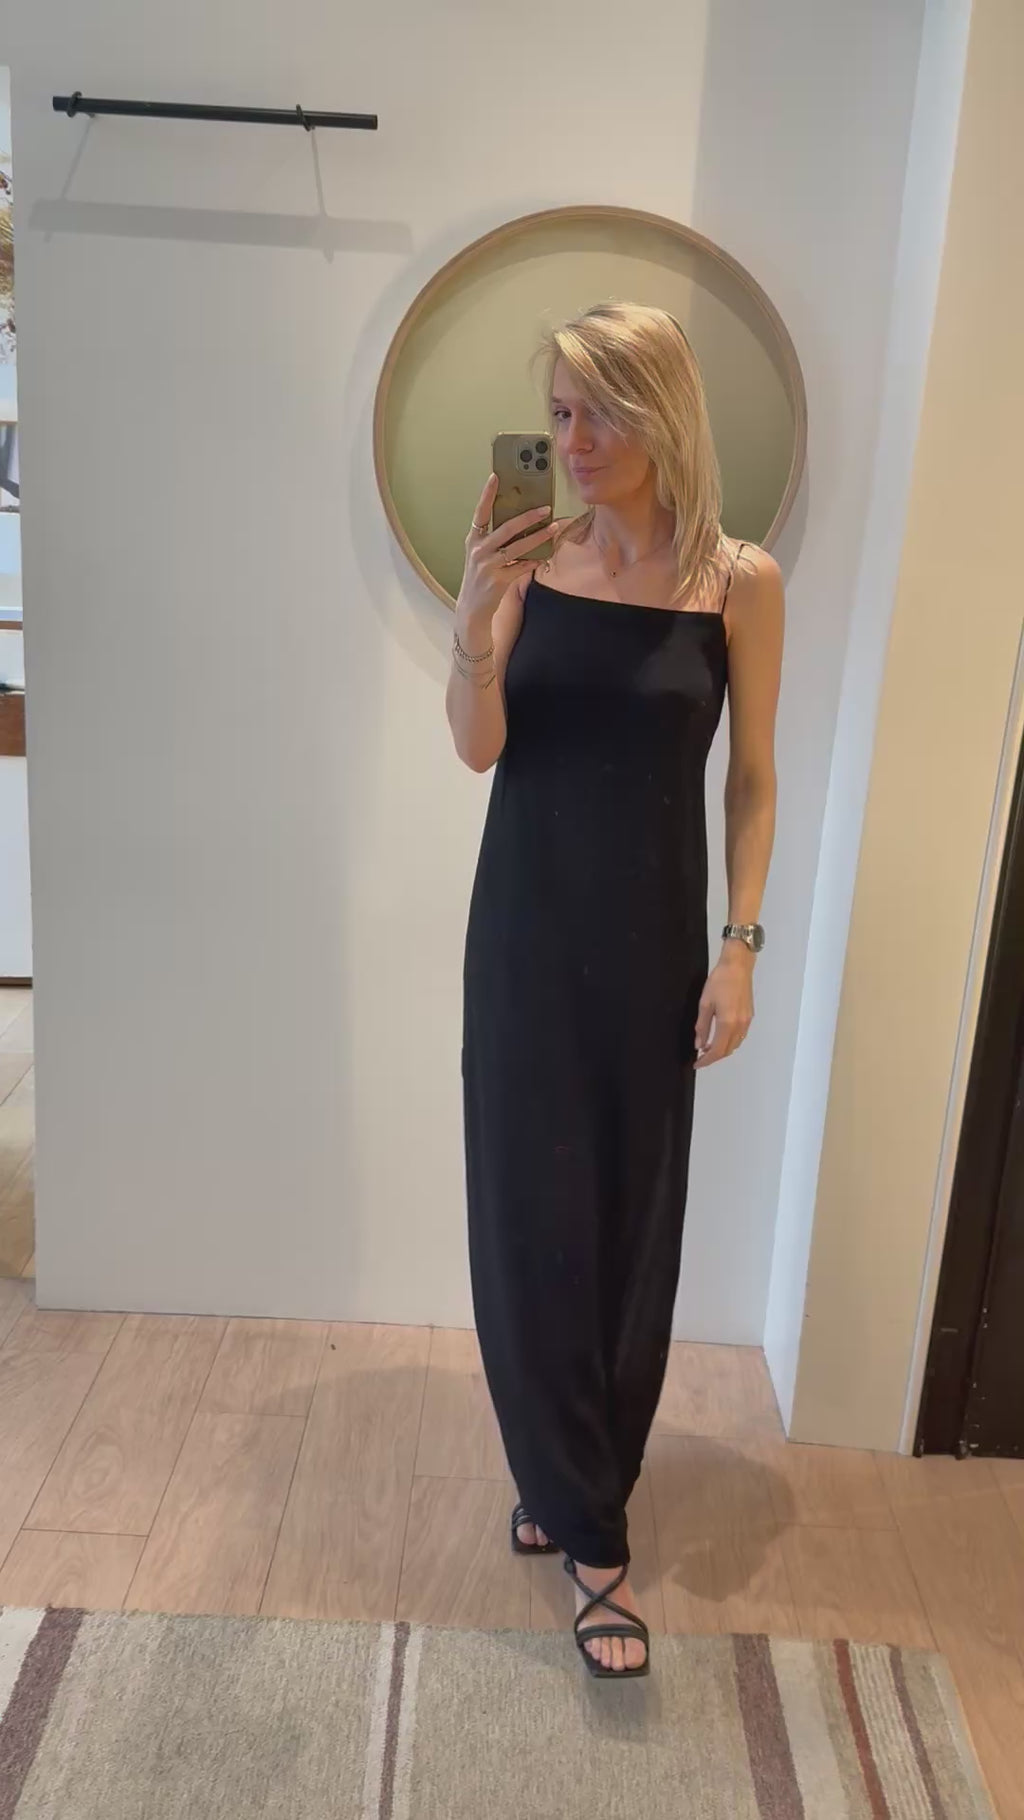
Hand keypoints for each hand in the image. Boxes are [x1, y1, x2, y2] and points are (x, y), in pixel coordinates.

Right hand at [457, 474, 567, 626]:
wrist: (472, 608)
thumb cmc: (480, 576)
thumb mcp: (481, 554)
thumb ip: (494, 538)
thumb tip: (520, 520)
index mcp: (473, 539)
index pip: (480, 512)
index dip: (487, 494)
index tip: (495, 476)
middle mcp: (479, 550)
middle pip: (506, 528)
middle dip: (528, 517)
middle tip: (545, 508)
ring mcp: (488, 566)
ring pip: (517, 547)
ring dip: (538, 537)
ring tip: (553, 528)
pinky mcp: (498, 581)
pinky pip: (521, 567)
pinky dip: (534, 560)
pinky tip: (545, 555)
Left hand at [694, 950, 753, 1067]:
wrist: (738, 966)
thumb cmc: (720, 981)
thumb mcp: (705, 1003)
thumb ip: (702, 1026)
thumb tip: (699, 1044)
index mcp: (727, 1023)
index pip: (717, 1050)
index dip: (706, 1060)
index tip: (697, 1064)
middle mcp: (740, 1026)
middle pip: (728, 1050)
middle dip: (714, 1057)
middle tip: (701, 1057)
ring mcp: (747, 1021)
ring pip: (735, 1044)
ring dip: (723, 1050)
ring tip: (708, 1047)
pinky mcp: (750, 1016)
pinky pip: (740, 1036)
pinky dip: (730, 1041)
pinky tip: (720, 1036)